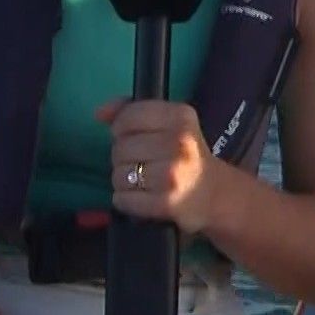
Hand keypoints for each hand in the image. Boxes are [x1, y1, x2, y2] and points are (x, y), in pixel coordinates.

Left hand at [96, 98, 229, 234]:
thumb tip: (100, 112)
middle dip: (123, 158)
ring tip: (143, 182)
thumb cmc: (186, 155)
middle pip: (120, 148)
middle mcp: (178, 143)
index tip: (133, 137)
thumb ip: (132, 111)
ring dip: (124, 181)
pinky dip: (126, 200)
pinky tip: (142, 197)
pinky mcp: (166, 202)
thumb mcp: (169, 123)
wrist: (215, 194)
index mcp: (180, 117)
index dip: (121, 128)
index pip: (128, 117)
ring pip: (119, 174)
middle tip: (142, 163)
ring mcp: (172, 174)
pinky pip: (123, 198)